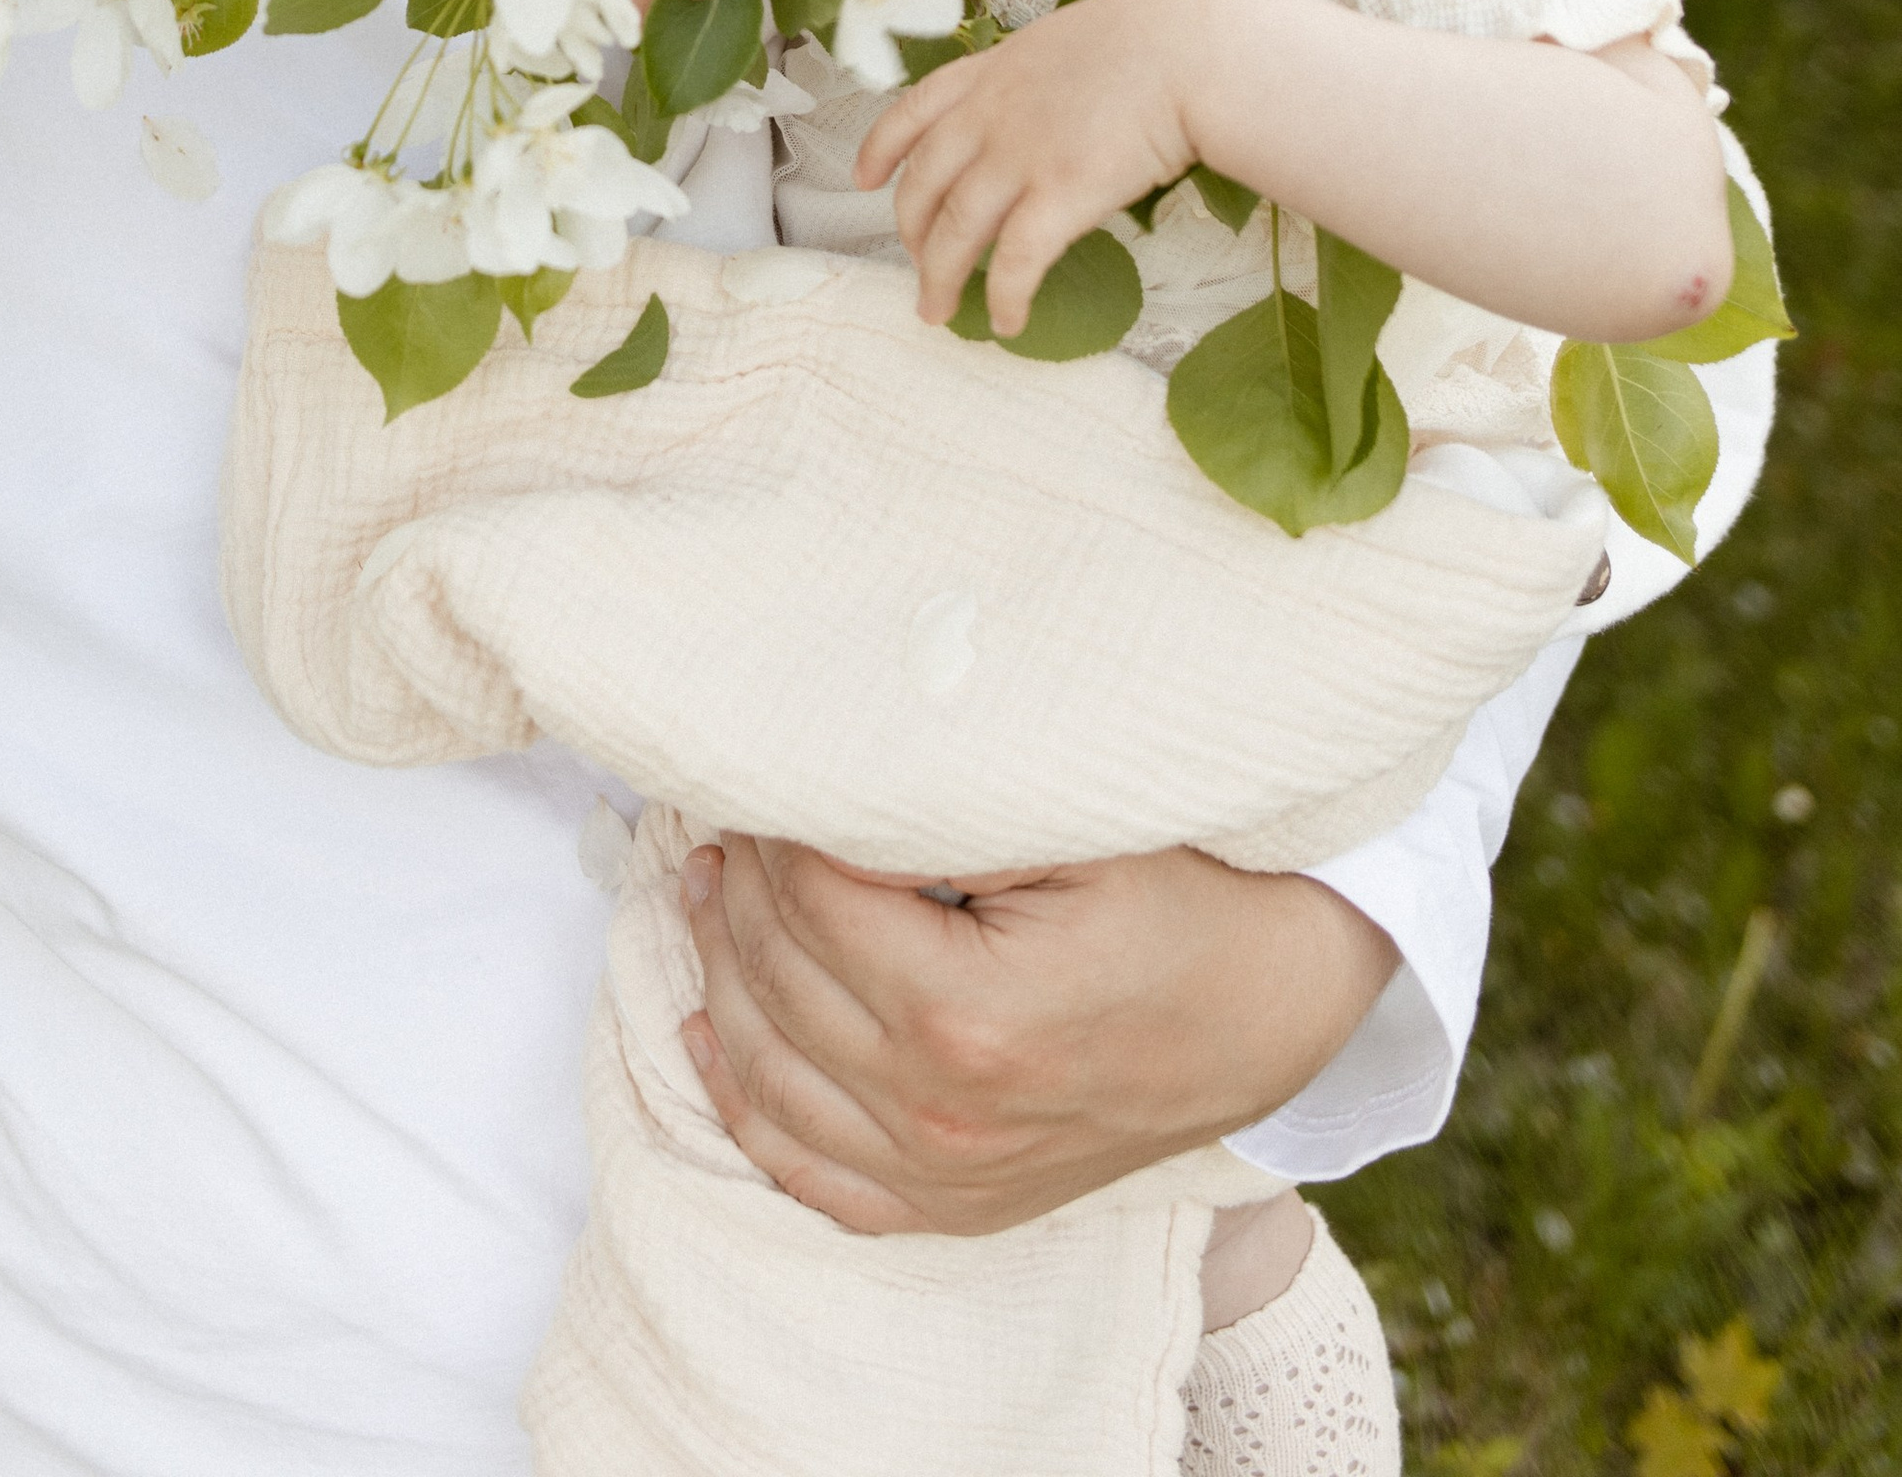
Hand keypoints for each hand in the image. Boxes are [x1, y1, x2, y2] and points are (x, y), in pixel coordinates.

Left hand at [679, 835, 1397, 1235]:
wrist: (1277, 1008)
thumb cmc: (1185, 897)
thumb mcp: (1075, 829)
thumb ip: (939, 812)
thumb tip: (818, 778)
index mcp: (970, 1015)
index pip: (812, 901)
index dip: (774, 827)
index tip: (761, 773)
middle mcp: (944, 1113)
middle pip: (781, 981)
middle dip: (738, 888)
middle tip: (725, 818)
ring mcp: (947, 1177)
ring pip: (773, 1076)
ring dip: (721, 975)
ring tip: (704, 892)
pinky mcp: (957, 1208)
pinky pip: (812, 1175)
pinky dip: (744, 1106)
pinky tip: (706, 1037)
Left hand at [861, 0, 1220, 329]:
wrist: (1190, 49)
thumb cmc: (1154, 38)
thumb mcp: (1071, 39)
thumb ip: (1041, 76)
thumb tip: (1049, 104)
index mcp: (992, 73)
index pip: (913, 111)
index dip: (880, 149)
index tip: (862, 178)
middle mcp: (990, 116)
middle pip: (923, 183)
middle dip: (910, 232)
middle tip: (917, 265)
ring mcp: (1019, 157)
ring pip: (953, 231)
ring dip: (938, 279)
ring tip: (937, 312)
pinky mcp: (1059, 197)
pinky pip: (1013, 262)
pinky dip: (1003, 296)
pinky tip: (1007, 320)